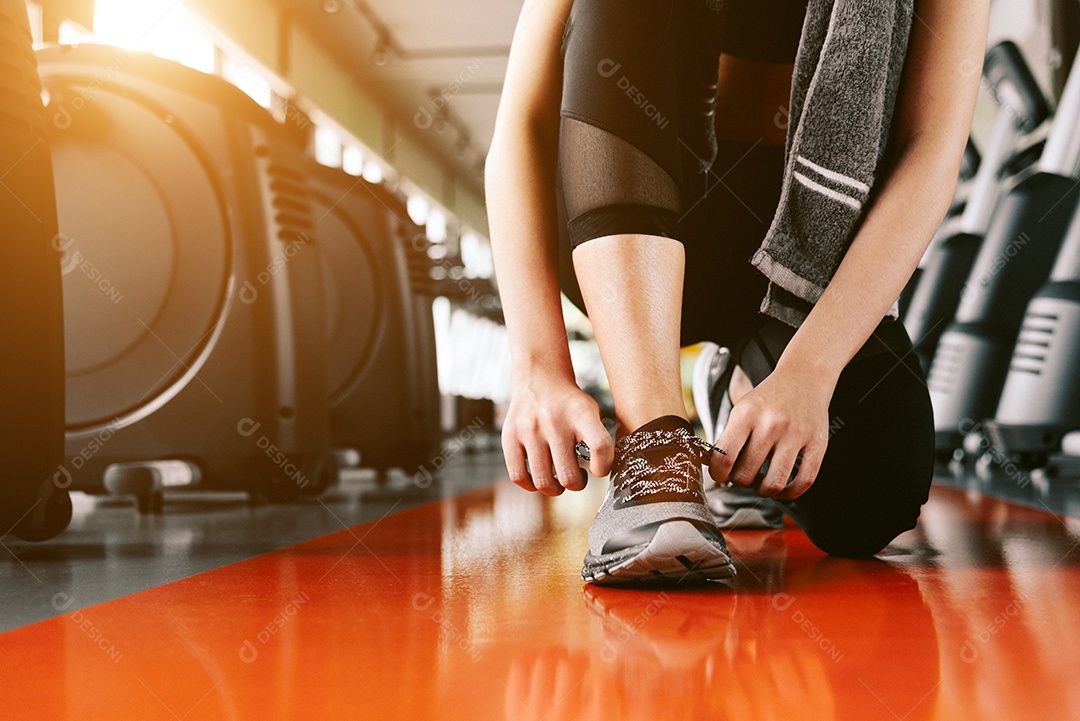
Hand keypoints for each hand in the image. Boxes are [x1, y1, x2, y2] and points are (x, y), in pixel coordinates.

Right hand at [502, 368, 613, 495]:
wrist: (540, 378)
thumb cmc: (570, 404)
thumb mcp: (592, 412)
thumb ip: (600, 440)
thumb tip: (604, 474)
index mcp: (581, 414)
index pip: (600, 447)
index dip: (603, 467)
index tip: (599, 469)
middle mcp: (553, 422)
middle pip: (568, 476)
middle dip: (577, 484)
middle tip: (577, 477)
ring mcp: (529, 430)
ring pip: (543, 481)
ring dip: (555, 488)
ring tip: (559, 479)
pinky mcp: (510, 437)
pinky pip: (518, 476)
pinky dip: (530, 485)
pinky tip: (539, 477)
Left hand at [707, 366, 832, 499]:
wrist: (804, 376)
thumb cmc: (769, 397)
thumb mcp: (742, 409)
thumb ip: (728, 438)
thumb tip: (716, 470)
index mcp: (747, 414)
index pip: (724, 458)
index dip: (718, 475)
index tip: (719, 477)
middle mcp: (771, 424)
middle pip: (746, 474)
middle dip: (740, 481)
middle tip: (742, 476)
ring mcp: (796, 435)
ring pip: (774, 483)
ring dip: (763, 491)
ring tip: (761, 483)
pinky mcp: (818, 444)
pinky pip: (804, 481)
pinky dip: (790, 493)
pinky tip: (782, 489)